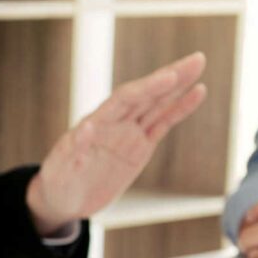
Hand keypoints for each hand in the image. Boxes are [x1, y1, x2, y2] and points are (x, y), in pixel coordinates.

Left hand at [26, 52, 207, 234]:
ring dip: (179, 85)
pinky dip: (179, 109)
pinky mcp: (139, 147)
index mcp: (96, 122)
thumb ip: (75, 149)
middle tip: (197, 59)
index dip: (147, 87)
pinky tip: (197, 92)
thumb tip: (86, 128)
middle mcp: (114, 122)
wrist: (63, 198)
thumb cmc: (58, 181)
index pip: (125, 99)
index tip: (170, 76)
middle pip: (146, 94)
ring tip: (199, 65)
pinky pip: (163, 124)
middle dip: (170, 76)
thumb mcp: (63, 168)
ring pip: (157, 104)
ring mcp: (128, 133)